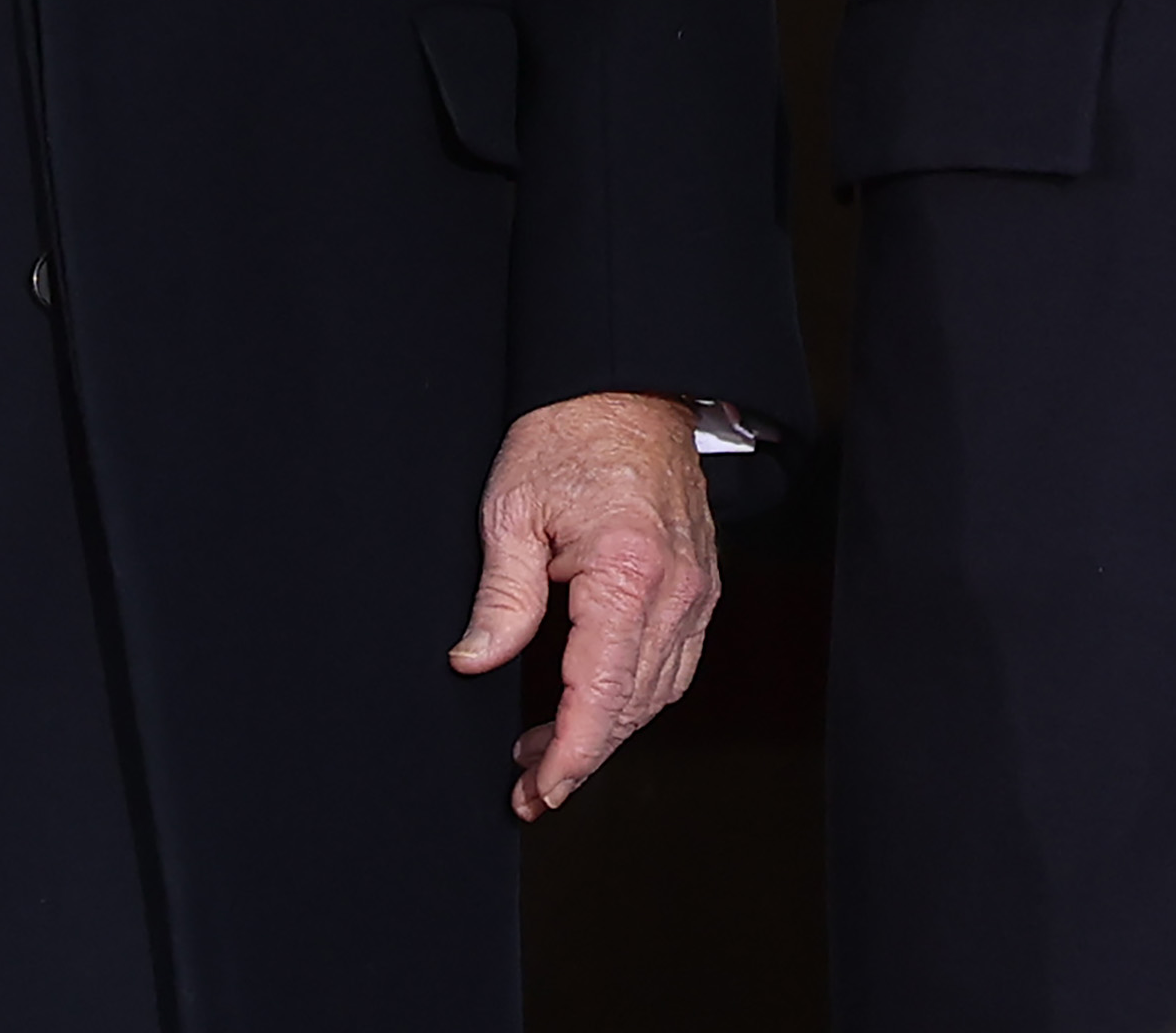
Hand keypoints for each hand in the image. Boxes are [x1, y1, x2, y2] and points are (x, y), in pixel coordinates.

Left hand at [449, 389, 721, 819]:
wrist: (626, 385)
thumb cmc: (568, 433)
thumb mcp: (512, 510)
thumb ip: (501, 598)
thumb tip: (475, 663)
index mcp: (628, 572)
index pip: (601, 695)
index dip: (570, 756)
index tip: (538, 790)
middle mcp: (676, 588)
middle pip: (632, 705)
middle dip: (581, 755)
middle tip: (527, 785)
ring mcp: (697, 588)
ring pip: (659, 692)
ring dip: (608, 730)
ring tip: (547, 749)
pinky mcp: (700, 584)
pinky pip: (675, 662)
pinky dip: (635, 696)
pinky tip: (594, 704)